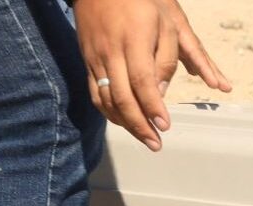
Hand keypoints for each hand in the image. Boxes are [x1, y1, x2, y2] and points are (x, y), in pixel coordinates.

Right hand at [74, 0, 231, 150]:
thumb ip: (166, 58)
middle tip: (156, 144)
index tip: (165, 126)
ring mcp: (95, 59)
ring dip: (125, 124)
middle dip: (140, 126)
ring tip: (144, 139)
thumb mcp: (164, 23)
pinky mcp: (87, 62)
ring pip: (107, 100)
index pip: (142, 82)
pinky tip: (123, 123)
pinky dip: (109, 113)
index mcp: (133, 41)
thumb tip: (160, 93)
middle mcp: (110, 53)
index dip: (153, 107)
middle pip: (123, 98)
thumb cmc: (141, 3)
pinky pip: (96, 94)